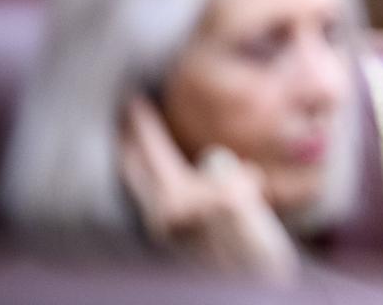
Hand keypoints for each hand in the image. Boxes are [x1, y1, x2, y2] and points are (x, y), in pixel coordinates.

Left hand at [118, 96, 298, 282]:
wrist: (256, 298)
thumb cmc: (256, 262)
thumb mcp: (248, 215)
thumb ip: (228, 184)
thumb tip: (213, 159)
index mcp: (177, 205)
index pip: (153, 154)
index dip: (144, 124)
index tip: (134, 97)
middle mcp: (165, 219)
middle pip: (136, 170)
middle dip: (130, 141)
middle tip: (126, 114)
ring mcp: (170, 232)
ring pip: (143, 185)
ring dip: (139, 159)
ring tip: (142, 139)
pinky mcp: (181, 241)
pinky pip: (159, 197)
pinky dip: (155, 176)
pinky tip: (174, 175)